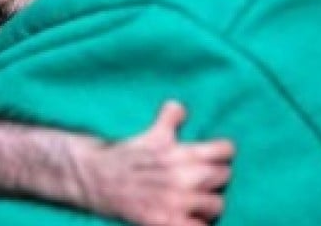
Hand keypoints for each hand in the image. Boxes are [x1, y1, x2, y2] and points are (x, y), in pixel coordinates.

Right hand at [78, 101, 234, 225]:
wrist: (96, 178)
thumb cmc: (126, 155)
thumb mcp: (150, 133)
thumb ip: (169, 119)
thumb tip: (180, 107)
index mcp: (181, 152)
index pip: (225, 150)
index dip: (222, 153)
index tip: (216, 156)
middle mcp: (184, 176)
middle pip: (224, 176)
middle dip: (216, 177)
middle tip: (204, 181)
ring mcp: (177, 202)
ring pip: (217, 204)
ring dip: (209, 204)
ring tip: (199, 203)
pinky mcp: (167, 222)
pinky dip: (197, 224)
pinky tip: (191, 219)